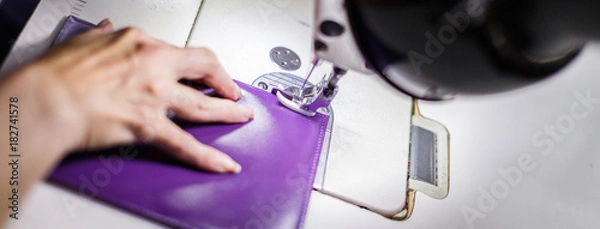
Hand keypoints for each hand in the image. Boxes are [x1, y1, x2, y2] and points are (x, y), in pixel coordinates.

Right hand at [33, 19, 251, 172]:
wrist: (46, 100)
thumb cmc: (58, 74)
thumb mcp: (82, 42)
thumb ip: (101, 36)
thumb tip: (106, 29)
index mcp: (140, 43)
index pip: (180, 51)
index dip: (196, 63)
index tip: (202, 70)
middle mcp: (154, 66)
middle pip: (204, 70)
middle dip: (224, 82)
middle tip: (233, 91)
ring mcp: (155, 96)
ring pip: (203, 106)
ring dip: (228, 113)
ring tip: (241, 117)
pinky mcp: (149, 125)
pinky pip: (185, 144)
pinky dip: (207, 157)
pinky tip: (223, 163)